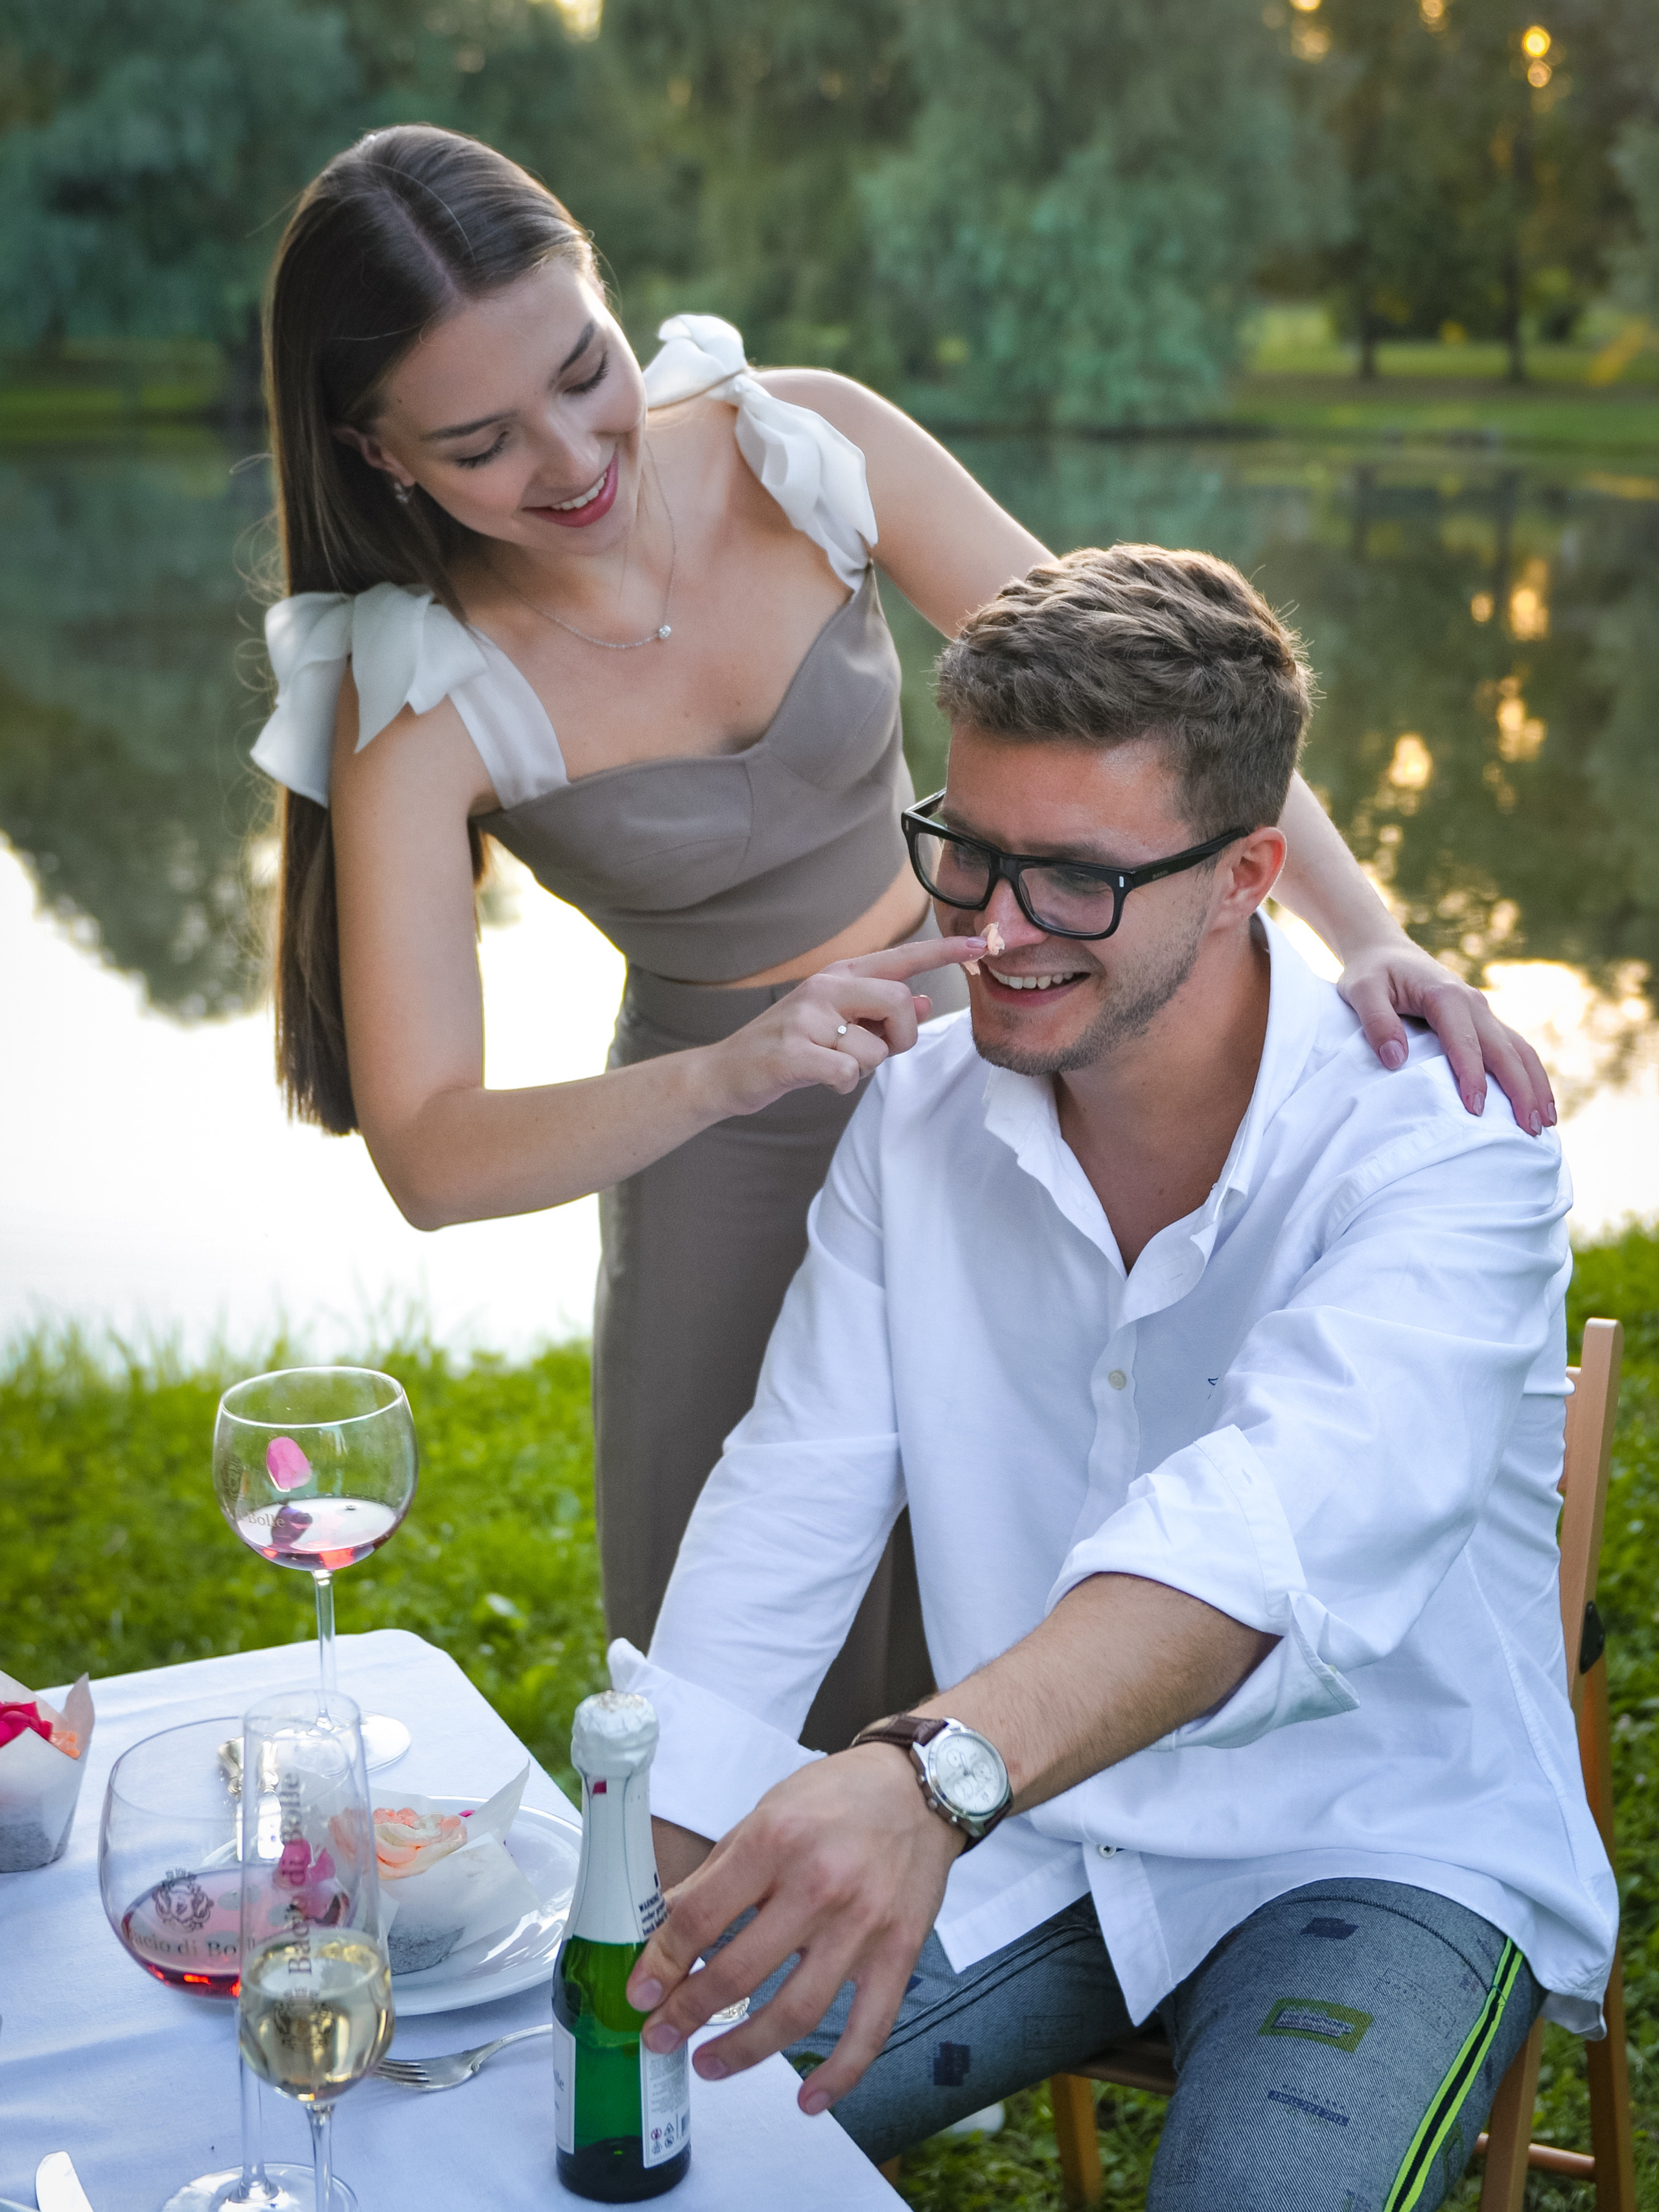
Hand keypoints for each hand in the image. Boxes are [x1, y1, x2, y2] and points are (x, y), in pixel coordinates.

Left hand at [626, 1746, 962, 2114]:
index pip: (701, 1918)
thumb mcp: (765, 1814)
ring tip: (709, 2065)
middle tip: (660, 2036)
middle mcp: (819, 1886)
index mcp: (775, 1842)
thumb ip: (718, 1874)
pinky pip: (868, 2029)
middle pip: (739, 1972)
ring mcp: (863, 1926)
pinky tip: (809, 2099)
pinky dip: (839, 2074)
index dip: (660, 1963)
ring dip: (745, 2051)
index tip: (639, 1993)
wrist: (922, 1788)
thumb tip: (664, 1925)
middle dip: (688, 2014)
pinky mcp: (899, 1953)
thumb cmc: (838, 1797)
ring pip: (795, 2013)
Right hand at [709, 935, 984, 1117]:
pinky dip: (843, 1084)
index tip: (982, 946)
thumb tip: (923, 999)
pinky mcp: (794, 1051)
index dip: (943, 953)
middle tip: (878, 1049)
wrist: (727, 1071)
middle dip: (901, 1036)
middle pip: (898, 1001)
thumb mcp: (837, 1022)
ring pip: (875, 1048)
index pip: (901, 958)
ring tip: (833, 1063)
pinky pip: (849, 1072)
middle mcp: (824, 987)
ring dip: (864, 1068)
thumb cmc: (790, 1046)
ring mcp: (806, 1017)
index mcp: (839, 975)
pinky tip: (821, 1079)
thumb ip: (879, 1011)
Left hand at [1338, 941, 1555, 1134]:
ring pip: (1519, 1050)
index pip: (1464, 1041)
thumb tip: (1397, 1059)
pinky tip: (1537, 1101)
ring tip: (1545, 1124)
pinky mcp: (1483, 1021)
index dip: (1472, 1076)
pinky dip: (1529, 1074)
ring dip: (1535, 1085)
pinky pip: (1514, 1048)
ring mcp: (1482, 1012)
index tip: (1476, 1110)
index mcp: (1445, 995)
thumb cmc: (1371, 974)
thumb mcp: (1361, 991)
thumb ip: (1377, 1022)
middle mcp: (1472, 1003)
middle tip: (1529, 1130)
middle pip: (1504, 1049)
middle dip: (1520, 1089)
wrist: (1385, 952)